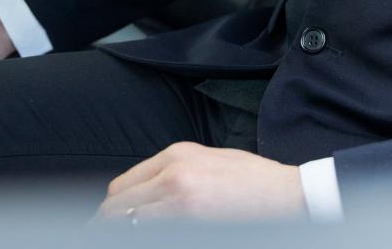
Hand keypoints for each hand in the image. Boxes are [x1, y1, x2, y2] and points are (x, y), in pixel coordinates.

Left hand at [95, 142, 304, 222]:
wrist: (285, 195)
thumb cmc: (254, 180)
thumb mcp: (209, 160)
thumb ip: (175, 170)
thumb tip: (147, 192)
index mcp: (176, 154)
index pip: (124, 183)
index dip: (113, 207)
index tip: (110, 219)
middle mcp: (172, 172)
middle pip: (118, 203)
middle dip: (109, 222)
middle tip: (106, 234)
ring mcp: (178, 197)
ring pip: (128, 220)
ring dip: (123, 230)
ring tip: (121, 237)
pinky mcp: (188, 219)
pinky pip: (150, 232)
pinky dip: (143, 235)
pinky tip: (146, 237)